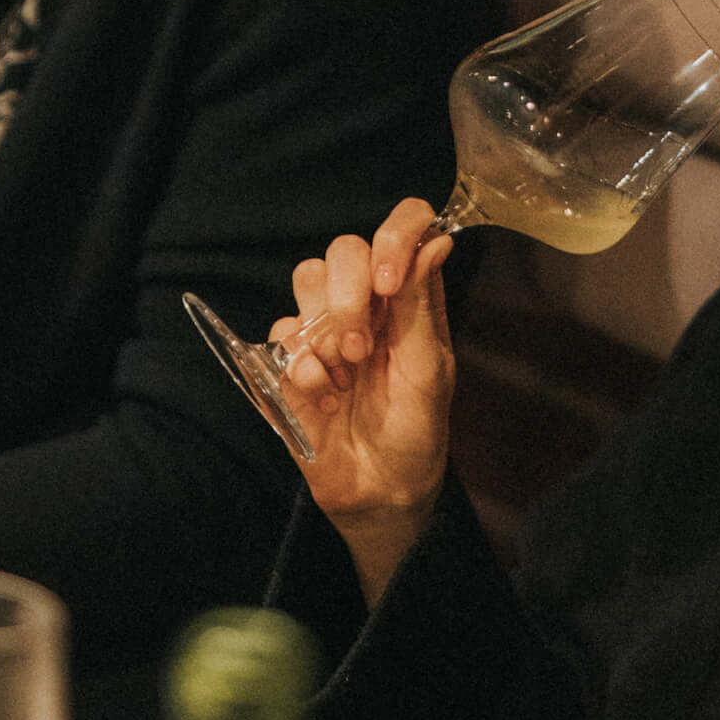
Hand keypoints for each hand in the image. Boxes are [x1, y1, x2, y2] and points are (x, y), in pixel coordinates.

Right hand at [277, 199, 454, 598]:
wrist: (377, 492)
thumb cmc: (415, 430)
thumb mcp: (428, 372)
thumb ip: (421, 305)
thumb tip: (436, 240)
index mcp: (408, 297)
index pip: (404, 227)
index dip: (394, 236)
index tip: (387, 283)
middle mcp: (367, 301)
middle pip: (343, 249)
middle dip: (348, 298)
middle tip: (361, 351)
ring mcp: (325, 326)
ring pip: (307, 278)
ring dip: (324, 331)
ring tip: (342, 377)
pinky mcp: (289, 356)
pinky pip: (282, 333)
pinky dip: (302, 367)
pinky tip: (322, 399)